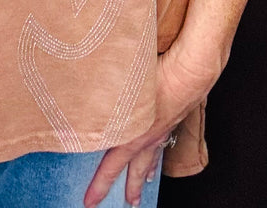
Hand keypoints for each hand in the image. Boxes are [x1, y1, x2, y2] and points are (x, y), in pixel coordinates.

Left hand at [84, 41, 221, 206]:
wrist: (189, 72)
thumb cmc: (155, 77)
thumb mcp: (118, 90)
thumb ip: (99, 100)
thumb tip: (77, 100)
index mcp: (133, 136)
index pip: (112, 167)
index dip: (100, 185)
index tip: (90, 202)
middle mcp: (149, 137)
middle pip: (138, 168)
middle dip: (132, 186)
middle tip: (131, 202)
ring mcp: (164, 127)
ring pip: (154, 154)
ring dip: (149, 170)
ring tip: (148, 181)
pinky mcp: (176, 115)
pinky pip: (166, 137)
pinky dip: (162, 145)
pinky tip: (163, 140)